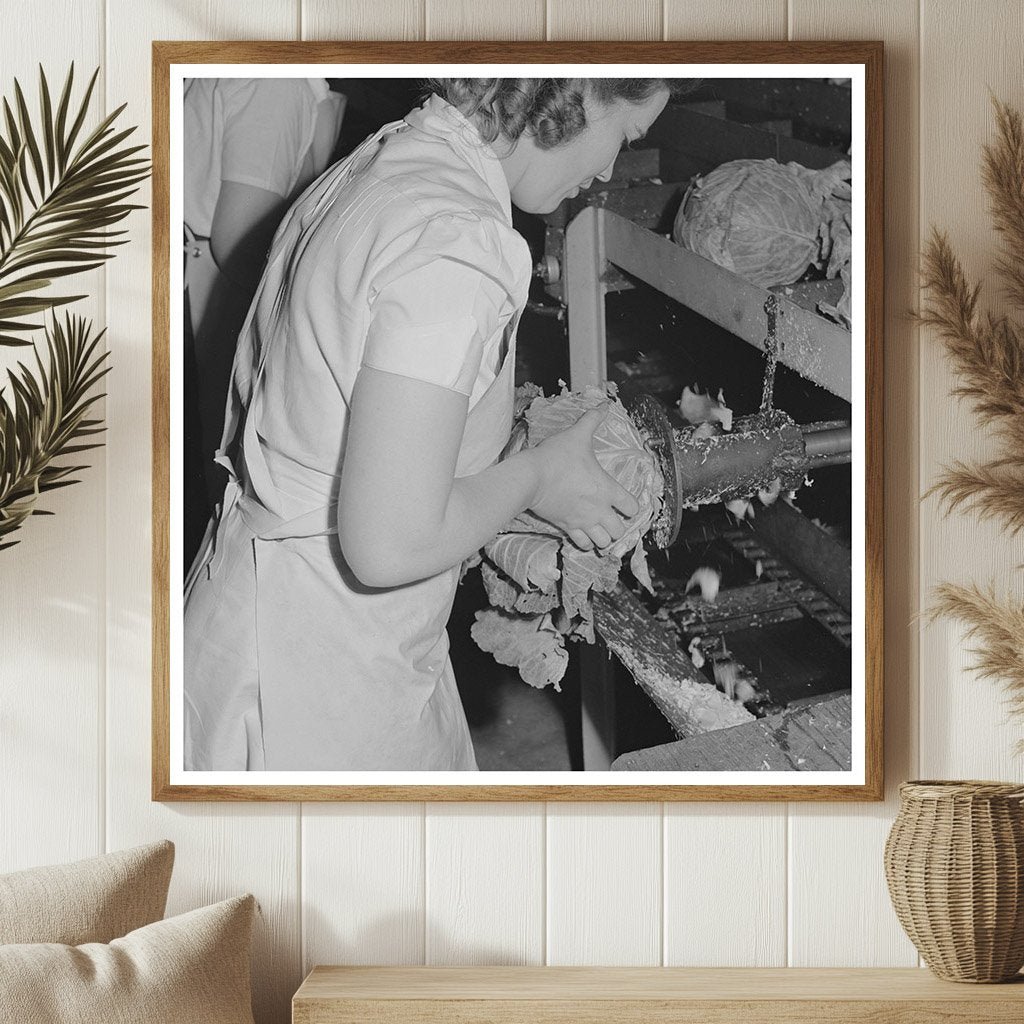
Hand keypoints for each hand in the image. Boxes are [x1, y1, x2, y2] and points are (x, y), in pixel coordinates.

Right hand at [523, 405, 639, 550]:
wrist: (530, 477)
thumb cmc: (556, 456)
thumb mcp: (577, 435)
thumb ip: (592, 420)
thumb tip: (604, 404)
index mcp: (608, 489)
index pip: (632, 507)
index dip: (631, 506)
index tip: (623, 503)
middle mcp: (599, 510)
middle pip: (620, 531)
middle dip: (618, 526)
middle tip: (611, 519)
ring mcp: (583, 521)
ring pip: (603, 543)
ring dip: (604, 538)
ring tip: (599, 530)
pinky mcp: (567, 527)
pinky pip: (582, 545)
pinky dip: (585, 543)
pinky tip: (582, 534)